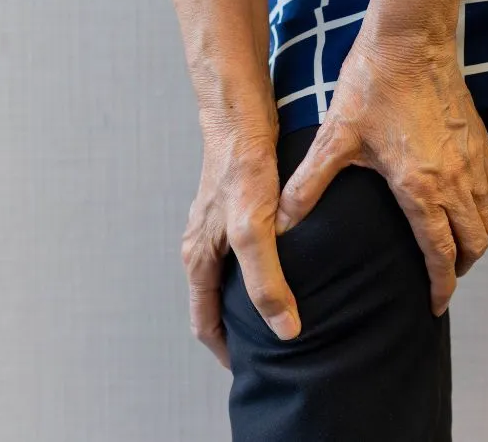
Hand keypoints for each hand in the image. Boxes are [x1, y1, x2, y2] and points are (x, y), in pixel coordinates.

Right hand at [182, 97, 300, 367]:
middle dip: (238, 331)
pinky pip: (245, 256)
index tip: (252, 370)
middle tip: (270, 349)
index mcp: (198, 259)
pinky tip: (289, 270)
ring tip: (281, 315)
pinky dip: (261, 274)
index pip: (205, 322)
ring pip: (230, 280)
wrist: (240, 117)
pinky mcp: (237, 210)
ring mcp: (218, 228)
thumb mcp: (254, 231)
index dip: (227, 351)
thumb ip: (267, 282)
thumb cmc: (242, 170)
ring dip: (250, 303)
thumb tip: (285, 329)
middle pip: (216, 304)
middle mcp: (203, 247)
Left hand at [275, 31, 487, 316]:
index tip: (436, 305)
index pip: (441, 254)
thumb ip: (308, 185)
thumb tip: (278, 223)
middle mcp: (454, 180)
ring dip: (476, 241)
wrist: (411, 41)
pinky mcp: (480, 141)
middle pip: (473, 244)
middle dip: (461, 269)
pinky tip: (473, 208)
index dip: (440, 286)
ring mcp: (473, 161)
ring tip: (458, 250)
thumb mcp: (334, 138)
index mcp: (420, 188)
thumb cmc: (373, 86)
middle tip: (444, 279)